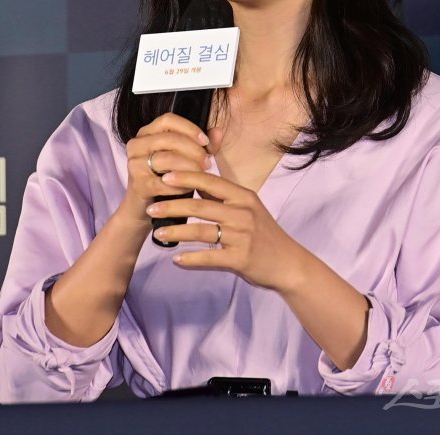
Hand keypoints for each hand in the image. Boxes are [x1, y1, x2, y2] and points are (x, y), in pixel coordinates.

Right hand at [120, 113, 221, 228]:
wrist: (144, 208)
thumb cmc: (166, 179)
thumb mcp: (185, 158)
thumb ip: (202, 144)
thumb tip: (218, 131)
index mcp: (147, 133)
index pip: (168, 119)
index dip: (189, 128)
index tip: (205, 141)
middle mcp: (137, 145)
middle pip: (169, 138)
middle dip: (193, 150)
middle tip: (207, 163)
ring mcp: (135, 165)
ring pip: (167, 159)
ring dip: (189, 167)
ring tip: (201, 175)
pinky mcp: (138, 185)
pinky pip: (165, 182)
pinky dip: (181, 185)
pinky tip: (190, 188)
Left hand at [147, 171, 305, 292]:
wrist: (288, 263)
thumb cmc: (264, 233)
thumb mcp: (249, 208)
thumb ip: (224, 197)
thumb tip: (195, 181)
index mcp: (244, 196)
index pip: (211, 182)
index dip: (186, 178)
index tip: (165, 177)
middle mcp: (243, 213)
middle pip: (201, 206)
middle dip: (173, 206)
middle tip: (151, 208)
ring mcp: (242, 236)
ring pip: (202, 231)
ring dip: (177, 232)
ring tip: (158, 233)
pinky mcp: (241, 259)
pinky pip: (210, 258)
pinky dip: (191, 259)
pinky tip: (176, 259)